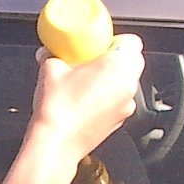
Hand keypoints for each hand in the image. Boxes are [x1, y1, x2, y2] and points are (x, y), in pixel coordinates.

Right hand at [28, 35, 144, 163]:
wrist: (57, 144)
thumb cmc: (57, 110)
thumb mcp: (50, 70)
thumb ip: (52, 55)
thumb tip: (49, 52)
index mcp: (116, 66)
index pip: (132, 41)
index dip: (116, 39)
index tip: (99, 43)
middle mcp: (127, 85)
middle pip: (134, 61)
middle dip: (116, 57)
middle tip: (93, 58)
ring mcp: (126, 105)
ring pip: (128, 81)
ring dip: (113, 77)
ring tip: (88, 79)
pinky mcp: (119, 120)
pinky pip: (121, 99)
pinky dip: (110, 95)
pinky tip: (87, 98)